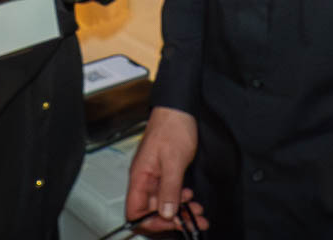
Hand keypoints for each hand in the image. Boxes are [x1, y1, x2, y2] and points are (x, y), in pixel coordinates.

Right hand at [125, 106, 207, 232]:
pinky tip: (191, 200)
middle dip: (172, 219)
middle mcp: (145, 178)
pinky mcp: (165, 172)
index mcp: (140, 176)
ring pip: (164, 203)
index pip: (135, 210)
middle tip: (191, 221)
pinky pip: (170, 193)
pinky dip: (182, 200)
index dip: (150, 222)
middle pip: (152, 210)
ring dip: (180, 211)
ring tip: (197, 213)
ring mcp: (155, 176)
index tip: (170, 224)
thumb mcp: (173, 161)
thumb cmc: (172, 127)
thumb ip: (169, 188)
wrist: (179, 109)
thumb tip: (166, 213)